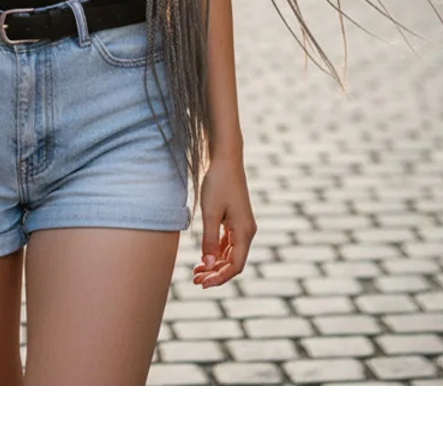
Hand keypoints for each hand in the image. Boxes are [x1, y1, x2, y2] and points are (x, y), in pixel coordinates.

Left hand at [192, 155, 255, 288]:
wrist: (225, 159)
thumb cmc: (217, 183)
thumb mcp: (210, 213)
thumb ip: (210, 241)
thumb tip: (209, 266)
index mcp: (245, 232)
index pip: (236, 266)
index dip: (220, 278)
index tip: (202, 284)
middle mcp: (247, 231)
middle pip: (234, 262)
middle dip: (215, 274)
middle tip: (195, 281)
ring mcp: (243, 226)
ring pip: (230, 254)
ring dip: (215, 265)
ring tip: (196, 273)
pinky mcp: (236, 220)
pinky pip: (228, 244)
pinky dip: (217, 253)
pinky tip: (204, 258)